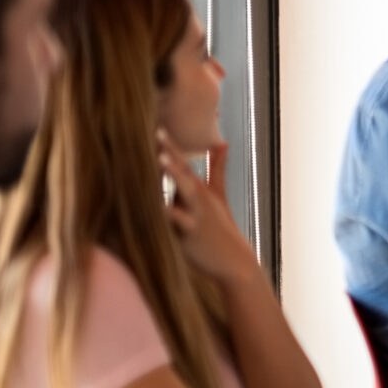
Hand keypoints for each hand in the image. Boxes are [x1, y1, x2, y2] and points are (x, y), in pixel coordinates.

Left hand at [158, 134, 259, 289]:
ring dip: (174, 175)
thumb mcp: (220, 196)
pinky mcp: (191, 235)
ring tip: (160, 160)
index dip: (171, 145)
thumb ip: (218, 169)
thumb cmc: (221, 228)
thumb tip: (222, 142)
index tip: (157, 126)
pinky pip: (177, 223)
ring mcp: (196, 215)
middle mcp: (199, 200)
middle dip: (171, 152)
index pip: (185, 163)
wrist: (234, 261)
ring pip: (184, 192)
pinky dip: (166, 214)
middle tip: (157, 133)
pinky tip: (153, 206)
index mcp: (200, 191)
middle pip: (184, 171)